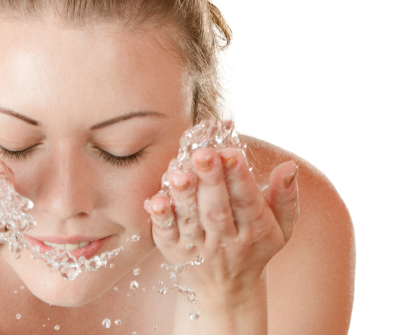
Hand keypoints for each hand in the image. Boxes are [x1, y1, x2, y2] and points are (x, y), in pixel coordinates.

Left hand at [144, 146, 298, 296]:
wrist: (226, 291)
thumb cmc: (254, 247)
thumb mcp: (280, 227)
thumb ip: (285, 197)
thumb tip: (289, 167)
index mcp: (255, 230)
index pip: (247, 201)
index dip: (239, 177)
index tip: (231, 152)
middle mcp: (225, 240)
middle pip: (217, 209)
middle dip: (210, 180)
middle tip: (203, 154)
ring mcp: (198, 247)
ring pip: (190, 219)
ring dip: (183, 196)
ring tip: (178, 173)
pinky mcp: (173, 251)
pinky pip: (166, 234)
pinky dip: (160, 218)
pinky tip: (154, 200)